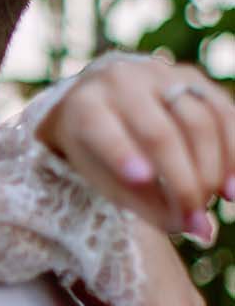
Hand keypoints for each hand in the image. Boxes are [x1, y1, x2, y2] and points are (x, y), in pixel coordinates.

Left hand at [37, 55, 234, 238]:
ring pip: (199, 120)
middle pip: (159, 133)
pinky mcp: (191, 77)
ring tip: (216, 202)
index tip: (140, 179)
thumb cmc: (98, 151)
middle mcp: (121, 82)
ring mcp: (159, 75)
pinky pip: (223, 111)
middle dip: (182, 181)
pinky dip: (234, 150)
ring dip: (214, 167)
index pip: (104, 131)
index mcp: (85, 106)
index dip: (122, 154)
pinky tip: (233, 187)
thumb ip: (143, 204)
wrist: (101, 97)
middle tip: (193, 217)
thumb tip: (201, 231)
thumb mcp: (102, 176)